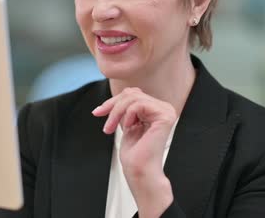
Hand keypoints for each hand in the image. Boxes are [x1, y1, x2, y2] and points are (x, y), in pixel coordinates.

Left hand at [92, 87, 175, 216]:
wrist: (139, 170)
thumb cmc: (134, 153)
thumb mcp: (127, 123)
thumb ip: (127, 107)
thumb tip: (120, 94)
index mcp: (156, 109)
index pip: (133, 94)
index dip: (113, 101)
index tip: (98, 112)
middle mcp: (164, 108)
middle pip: (132, 93)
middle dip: (112, 106)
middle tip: (102, 120)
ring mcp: (166, 111)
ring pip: (133, 97)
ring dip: (116, 113)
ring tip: (110, 127)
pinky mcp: (165, 116)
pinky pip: (139, 104)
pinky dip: (127, 115)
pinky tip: (128, 127)